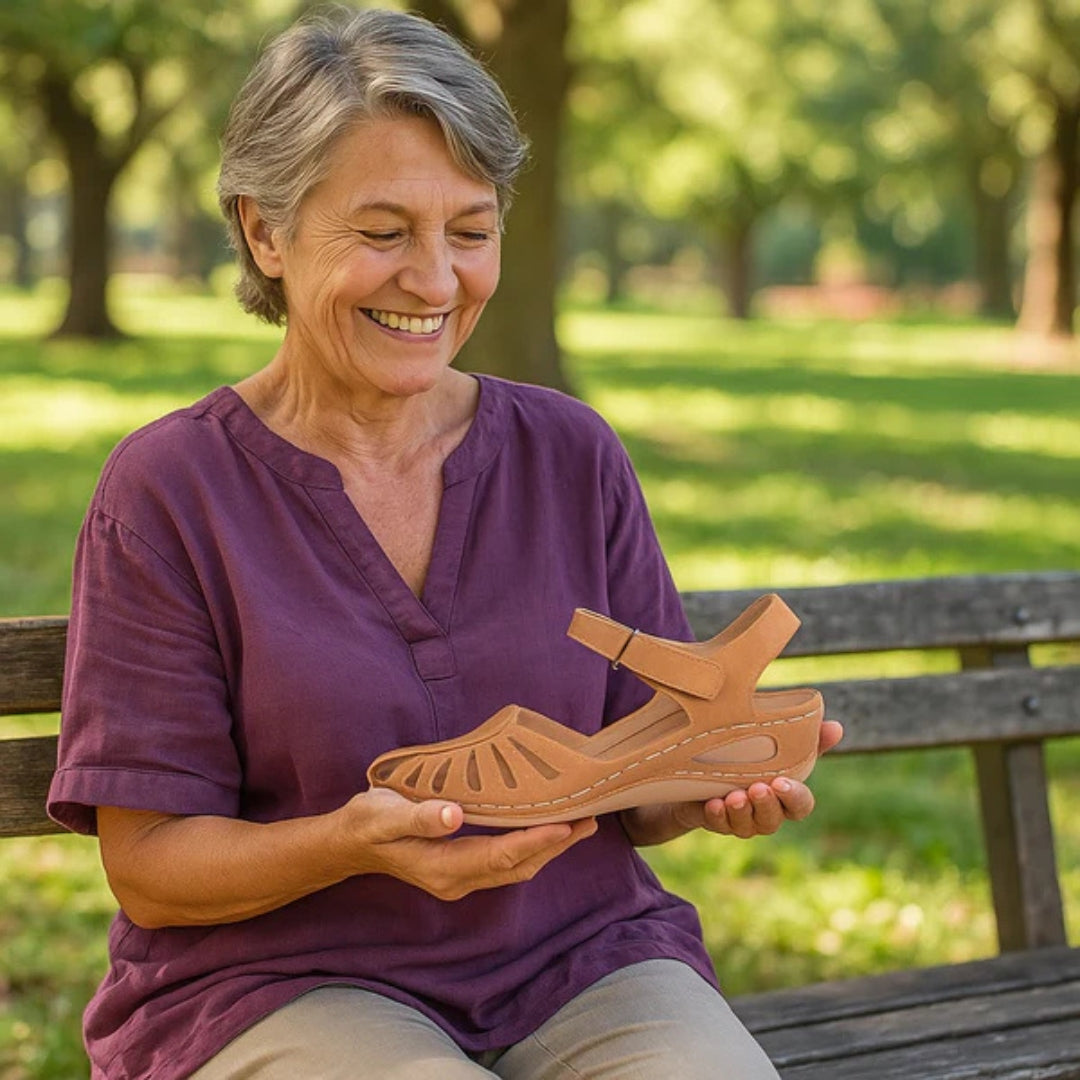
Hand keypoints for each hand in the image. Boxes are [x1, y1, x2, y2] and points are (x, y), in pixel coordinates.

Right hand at [340, 788, 596, 900]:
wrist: (350, 842)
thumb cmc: (368, 823)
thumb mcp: (387, 814)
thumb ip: (420, 816)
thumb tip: (455, 816)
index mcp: (444, 867)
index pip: (501, 856)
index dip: (536, 840)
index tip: (565, 823)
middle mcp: (458, 880)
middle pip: (519, 866)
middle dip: (556, 845)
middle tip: (589, 818)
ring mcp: (461, 878)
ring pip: (517, 868)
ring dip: (549, 848)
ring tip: (580, 823)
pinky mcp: (462, 869)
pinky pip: (506, 863)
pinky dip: (532, 847)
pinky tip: (546, 828)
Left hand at [688, 718, 843, 837]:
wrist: (706, 764)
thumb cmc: (753, 756)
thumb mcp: (779, 744)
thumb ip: (810, 739)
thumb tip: (837, 728)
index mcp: (786, 797)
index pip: (800, 805)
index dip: (793, 797)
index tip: (781, 782)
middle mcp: (766, 813)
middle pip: (773, 820)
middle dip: (766, 806)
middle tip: (757, 788)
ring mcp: (741, 821)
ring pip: (746, 827)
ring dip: (741, 812)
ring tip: (734, 796)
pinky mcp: (716, 820)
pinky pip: (718, 825)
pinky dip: (717, 816)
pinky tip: (713, 804)